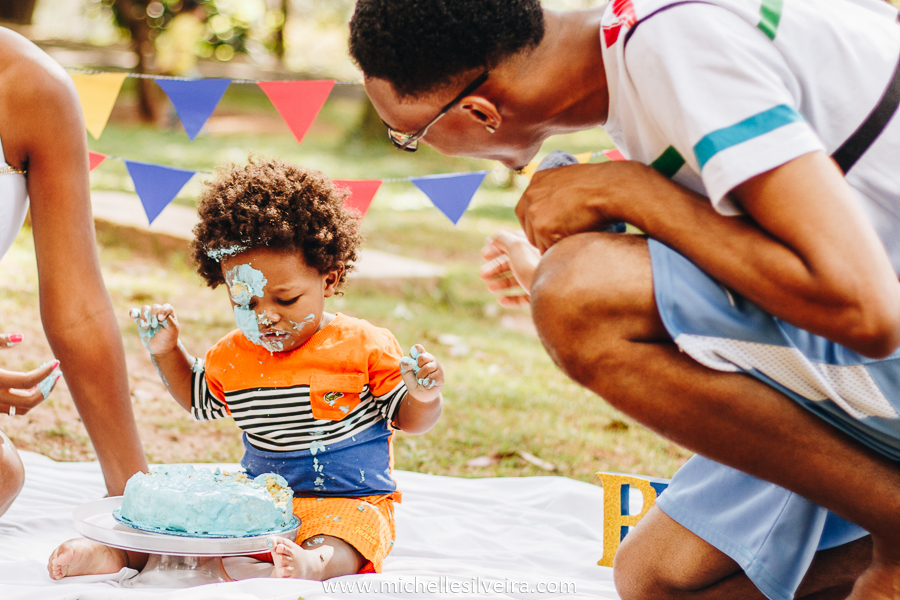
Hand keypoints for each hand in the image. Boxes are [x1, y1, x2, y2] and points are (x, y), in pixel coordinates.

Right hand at [0, 333, 60, 415]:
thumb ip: (0, 341)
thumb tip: (21, 337)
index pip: (28, 381)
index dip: (46, 372)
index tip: (56, 362)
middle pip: (30, 401)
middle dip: (47, 389)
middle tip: (55, 374)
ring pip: (22, 410)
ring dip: (37, 397)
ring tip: (45, 380)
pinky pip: (11, 411)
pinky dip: (24, 402)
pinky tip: (29, 387)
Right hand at [130, 304, 179, 355]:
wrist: (161, 347)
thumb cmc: (168, 337)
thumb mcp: (172, 328)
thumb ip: (168, 319)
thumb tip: (159, 314)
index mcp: (169, 313)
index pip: (166, 307)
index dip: (163, 311)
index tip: (161, 319)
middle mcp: (159, 312)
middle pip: (154, 307)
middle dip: (154, 316)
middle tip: (154, 326)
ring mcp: (149, 316)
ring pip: (145, 308)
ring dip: (145, 316)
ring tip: (146, 326)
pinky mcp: (140, 321)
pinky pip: (134, 312)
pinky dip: (133, 313)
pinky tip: (134, 317)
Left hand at [399, 344, 442, 400]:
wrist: (420, 396)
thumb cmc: (413, 382)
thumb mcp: (405, 374)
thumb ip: (405, 366)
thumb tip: (410, 361)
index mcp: (420, 356)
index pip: (418, 348)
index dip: (414, 353)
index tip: (412, 362)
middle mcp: (430, 359)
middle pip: (422, 357)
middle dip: (417, 368)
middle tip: (417, 374)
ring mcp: (437, 367)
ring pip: (428, 367)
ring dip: (420, 377)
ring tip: (421, 380)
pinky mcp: (441, 376)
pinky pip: (432, 377)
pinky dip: (426, 383)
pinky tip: (426, 385)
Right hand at [479, 230, 540, 306]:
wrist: (554, 293)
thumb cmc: (535, 267)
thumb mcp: (516, 246)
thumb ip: (502, 239)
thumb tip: (493, 238)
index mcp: (536, 247)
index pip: (514, 243)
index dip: (496, 248)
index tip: (483, 255)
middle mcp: (540, 262)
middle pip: (514, 263)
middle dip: (495, 268)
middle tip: (482, 274)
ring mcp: (541, 279)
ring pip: (518, 280)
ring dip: (501, 283)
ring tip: (490, 288)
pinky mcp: (541, 296)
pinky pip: (525, 297)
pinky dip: (511, 298)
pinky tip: (501, 300)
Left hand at [516, 161, 657, 251]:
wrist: (612, 188)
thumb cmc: (601, 185)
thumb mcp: (571, 180)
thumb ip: (556, 193)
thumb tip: (555, 209)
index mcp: (537, 181)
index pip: (525, 211)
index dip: (538, 224)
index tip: (550, 232)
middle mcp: (531, 195)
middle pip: (529, 229)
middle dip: (544, 238)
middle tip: (565, 239)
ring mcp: (536, 212)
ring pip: (539, 242)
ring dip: (554, 245)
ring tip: (575, 237)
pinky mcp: (545, 228)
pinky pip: (549, 250)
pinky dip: (562, 250)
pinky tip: (577, 240)